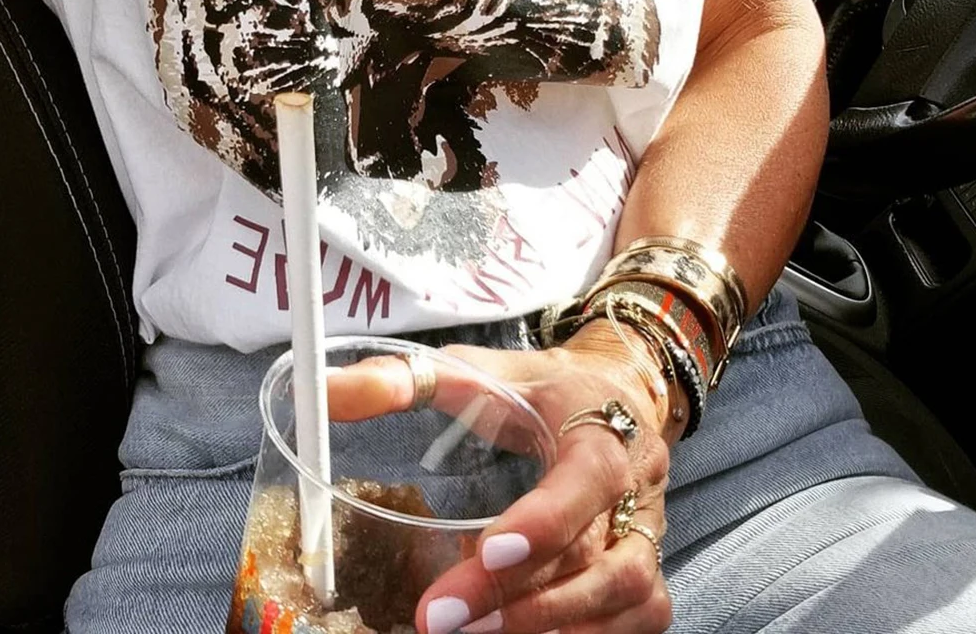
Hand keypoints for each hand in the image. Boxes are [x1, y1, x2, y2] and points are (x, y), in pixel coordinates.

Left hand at [327, 323, 677, 633]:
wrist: (617, 390)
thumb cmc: (537, 386)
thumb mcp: (476, 368)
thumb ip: (402, 379)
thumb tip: (325, 391)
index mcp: (599, 426)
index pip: (587, 476)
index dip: (544, 520)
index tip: (483, 552)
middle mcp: (637, 484)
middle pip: (598, 554)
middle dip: (521, 596)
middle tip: (439, 619)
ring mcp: (649, 531)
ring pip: (629, 595)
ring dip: (552, 624)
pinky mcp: (649, 568)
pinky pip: (640, 619)